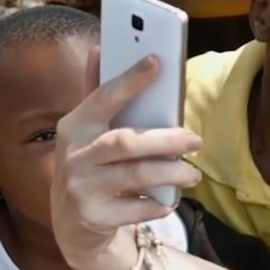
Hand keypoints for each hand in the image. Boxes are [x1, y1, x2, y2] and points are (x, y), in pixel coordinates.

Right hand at [51, 48, 202, 269]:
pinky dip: (158, 204)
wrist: (73, 222)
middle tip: (196, 140)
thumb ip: (99, 92)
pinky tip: (169, 200)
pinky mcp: (94, 217)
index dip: (130, 80)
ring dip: (171, 173)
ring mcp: (82, 188)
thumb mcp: (88, 130)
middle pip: (126, 142)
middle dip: (166, 139)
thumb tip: (102, 47)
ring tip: (193, 173)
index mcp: (74, 125)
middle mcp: (74, 156)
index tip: (158, 61)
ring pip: (135, 176)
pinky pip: (137, 209)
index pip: (103, 98)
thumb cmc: (90, 163)